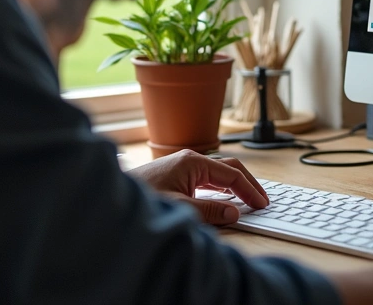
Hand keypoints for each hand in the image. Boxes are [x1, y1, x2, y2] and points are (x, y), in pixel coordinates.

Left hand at [126, 150, 268, 224]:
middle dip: (247, 184)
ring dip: (234, 185)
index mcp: (193, 162)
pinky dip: (220, 188)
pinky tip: (222, 198)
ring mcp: (182, 166)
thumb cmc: (141, 198)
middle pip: (228, 168)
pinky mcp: (175, 174)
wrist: (111, 195)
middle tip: (261, 200)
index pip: (231, 175)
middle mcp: (189, 160)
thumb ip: (209, 211)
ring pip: (217, 173)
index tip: (261, 204)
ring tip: (247, 199)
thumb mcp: (179, 207)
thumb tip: (233, 212)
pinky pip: (206, 178)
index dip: (249, 190)